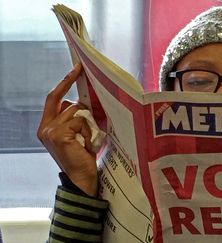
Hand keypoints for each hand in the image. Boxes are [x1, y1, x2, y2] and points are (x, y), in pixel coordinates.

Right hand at [37, 63, 97, 195]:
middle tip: (89, 108)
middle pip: (67, 103)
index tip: (77, 68)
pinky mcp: (58, 134)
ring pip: (76, 111)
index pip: (54, 98)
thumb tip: (85, 101)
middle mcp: (45, 127)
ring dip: (88, 125)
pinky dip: (88, 131)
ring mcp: (50, 131)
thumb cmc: (83, 157)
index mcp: (48, 126)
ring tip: (88, 141)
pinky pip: (80, 121)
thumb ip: (75, 119)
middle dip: (82, 107)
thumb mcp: (77, 135)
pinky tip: (87, 144)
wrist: (81, 179)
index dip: (65, 82)